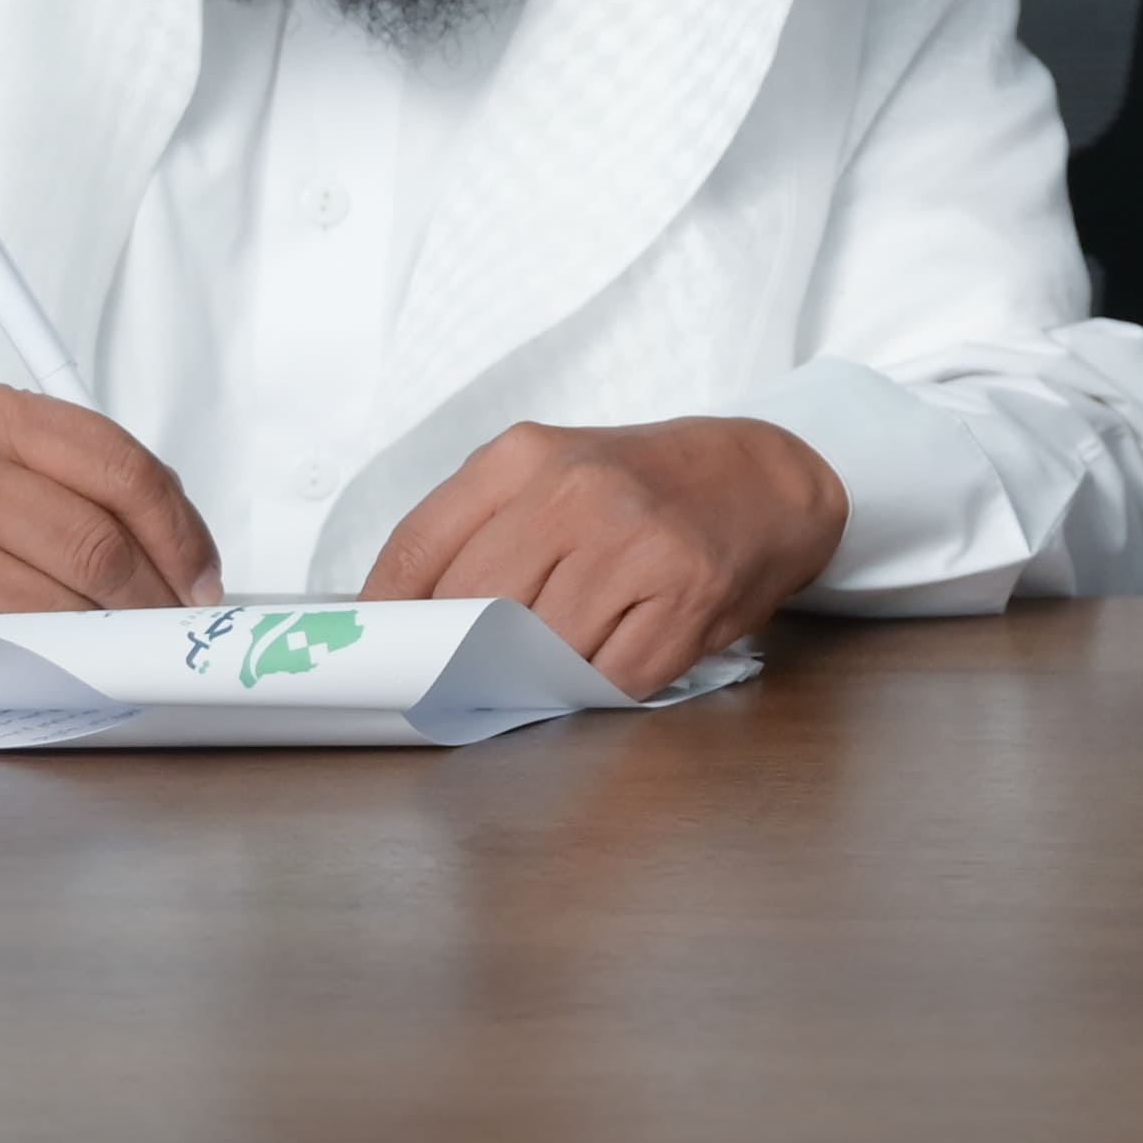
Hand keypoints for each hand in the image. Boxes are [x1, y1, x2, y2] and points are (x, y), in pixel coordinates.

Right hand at [0, 388, 220, 632]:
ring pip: (66, 592)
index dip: (182, 531)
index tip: (203, 574)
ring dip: (114, 631)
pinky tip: (68, 656)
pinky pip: (13, 634)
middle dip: (158, 595)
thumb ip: (67, 481)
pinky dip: (57, 654)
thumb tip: (175, 549)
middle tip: (174, 622)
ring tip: (127, 642)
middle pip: (103, 538)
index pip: (126, 468)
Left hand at [363, 416, 845, 698]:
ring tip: (568, 647)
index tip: (380, 651)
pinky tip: (618, 649)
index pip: (418, 549)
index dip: (390, 616)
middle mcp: (576, 494)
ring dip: (541, 673)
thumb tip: (403, 619)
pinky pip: (609, 679)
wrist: (761, 478)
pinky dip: (601, 685)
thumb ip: (478, 531)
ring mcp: (634, 545)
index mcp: (524, 458)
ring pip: (540, 654)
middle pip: (474, 611)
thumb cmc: (643, 486)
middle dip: (468, 652)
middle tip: (477, 667)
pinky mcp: (685, 596)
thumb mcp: (549, 473)